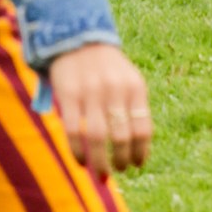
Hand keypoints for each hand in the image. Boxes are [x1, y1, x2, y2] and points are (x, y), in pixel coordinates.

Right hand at [46, 43, 152, 174]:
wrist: (78, 36)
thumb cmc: (107, 68)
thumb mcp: (128, 80)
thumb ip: (133, 108)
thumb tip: (138, 150)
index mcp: (134, 86)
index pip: (143, 128)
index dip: (141, 151)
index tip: (137, 165)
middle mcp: (115, 89)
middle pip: (122, 137)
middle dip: (121, 161)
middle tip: (119, 171)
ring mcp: (91, 92)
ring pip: (98, 139)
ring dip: (100, 163)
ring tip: (102, 175)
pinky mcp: (68, 94)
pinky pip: (74, 132)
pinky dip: (78, 152)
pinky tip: (81, 162)